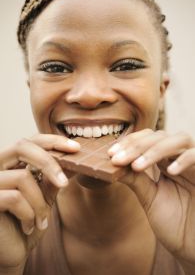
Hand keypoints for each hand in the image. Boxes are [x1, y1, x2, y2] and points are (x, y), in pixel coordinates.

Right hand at [0, 134, 79, 270]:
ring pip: (23, 177)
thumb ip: (54, 179)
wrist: (12, 252)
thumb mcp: (45, 198)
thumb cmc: (27, 222)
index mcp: (10, 164)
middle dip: (49, 163)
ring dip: (40, 203)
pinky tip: (29, 227)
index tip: (76, 148)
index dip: (52, 141)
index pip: (30, 141)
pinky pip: (14, 198)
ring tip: (43, 220)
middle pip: (21, 146)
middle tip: (64, 184)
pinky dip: (29, 214)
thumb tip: (74, 161)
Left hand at [108, 129, 194, 267]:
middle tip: (118, 159)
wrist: (193, 247)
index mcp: (165, 162)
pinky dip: (184, 160)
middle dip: (137, 146)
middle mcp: (180, 158)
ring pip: (179, 140)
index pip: (148, 139)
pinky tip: (169, 172)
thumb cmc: (174, 223)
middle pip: (160, 136)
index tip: (111, 154)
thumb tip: (113, 162)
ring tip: (137, 166)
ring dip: (155, 150)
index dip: (130, 143)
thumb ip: (135, 178)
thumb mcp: (149, 198)